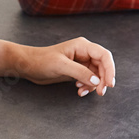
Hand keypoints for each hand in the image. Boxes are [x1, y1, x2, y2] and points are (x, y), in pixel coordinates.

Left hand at [0, 38, 115, 97]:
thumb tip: (97, 81)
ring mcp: (81, 61)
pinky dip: (87, 86)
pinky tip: (79, 90)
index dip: (110, 69)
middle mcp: (84, 52)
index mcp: (82, 46)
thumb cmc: (42, 61)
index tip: (110, 84)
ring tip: (82, 91)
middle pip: (102, 65)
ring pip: (97, 74)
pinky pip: (89, 78)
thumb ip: (80, 72)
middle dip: (103, 79)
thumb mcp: (61, 66)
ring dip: (94, 85)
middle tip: (100, 93)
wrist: (28, 66)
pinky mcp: (77, 70)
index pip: (103, 55)